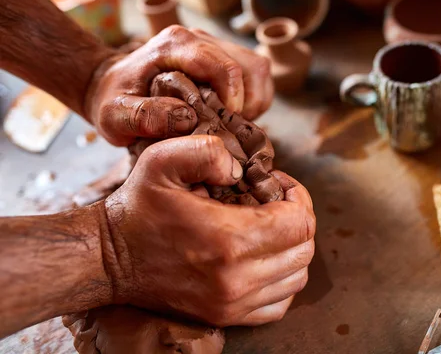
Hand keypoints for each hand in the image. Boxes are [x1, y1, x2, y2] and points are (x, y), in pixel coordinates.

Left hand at [86, 26, 273, 145]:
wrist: (110, 84)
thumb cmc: (114, 100)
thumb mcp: (115, 115)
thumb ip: (144, 116)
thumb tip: (186, 119)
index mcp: (177, 45)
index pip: (226, 68)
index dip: (234, 102)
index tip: (222, 126)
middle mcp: (199, 38)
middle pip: (251, 68)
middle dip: (248, 105)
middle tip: (227, 128)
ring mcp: (213, 45)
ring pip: (258, 70)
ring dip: (254, 102)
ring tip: (230, 123)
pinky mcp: (222, 56)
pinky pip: (255, 75)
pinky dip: (252, 99)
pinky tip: (230, 115)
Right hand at [100, 135, 314, 325]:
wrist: (108, 259)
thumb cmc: (139, 208)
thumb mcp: (162, 160)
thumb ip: (207, 151)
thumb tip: (241, 170)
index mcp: (228, 241)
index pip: (300, 223)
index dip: (298, 196)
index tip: (277, 184)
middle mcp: (236, 280)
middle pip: (303, 250)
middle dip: (298, 218)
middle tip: (275, 202)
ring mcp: (232, 304)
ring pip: (296, 277)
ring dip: (293, 247)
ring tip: (270, 227)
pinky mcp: (226, 317)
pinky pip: (279, 304)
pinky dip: (282, 278)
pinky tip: (265, 257)